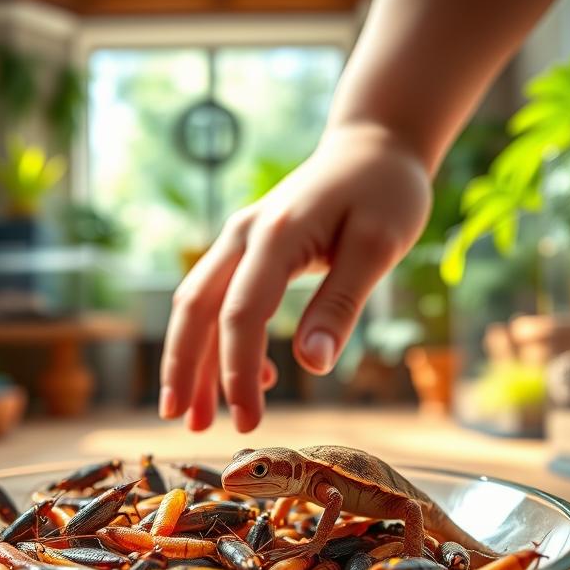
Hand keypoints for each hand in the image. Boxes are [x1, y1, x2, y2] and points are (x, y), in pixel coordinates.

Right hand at [160, 123, 431, 431]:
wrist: (375, 145)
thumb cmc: (385, 191)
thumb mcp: (378, 246)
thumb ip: (340, 304)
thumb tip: (312, 365)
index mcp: (276, 234)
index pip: (241, 313)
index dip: (237, 372)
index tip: (247, 422)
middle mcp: (243, 235)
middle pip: (195, 308)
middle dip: (185, 369)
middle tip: (184, 424)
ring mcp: (239, 238)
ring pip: (198, 305)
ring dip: (192, 361)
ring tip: (196, 416)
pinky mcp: (247, 248)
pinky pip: (220, 298)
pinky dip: (220, 340)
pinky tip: (252, 377)